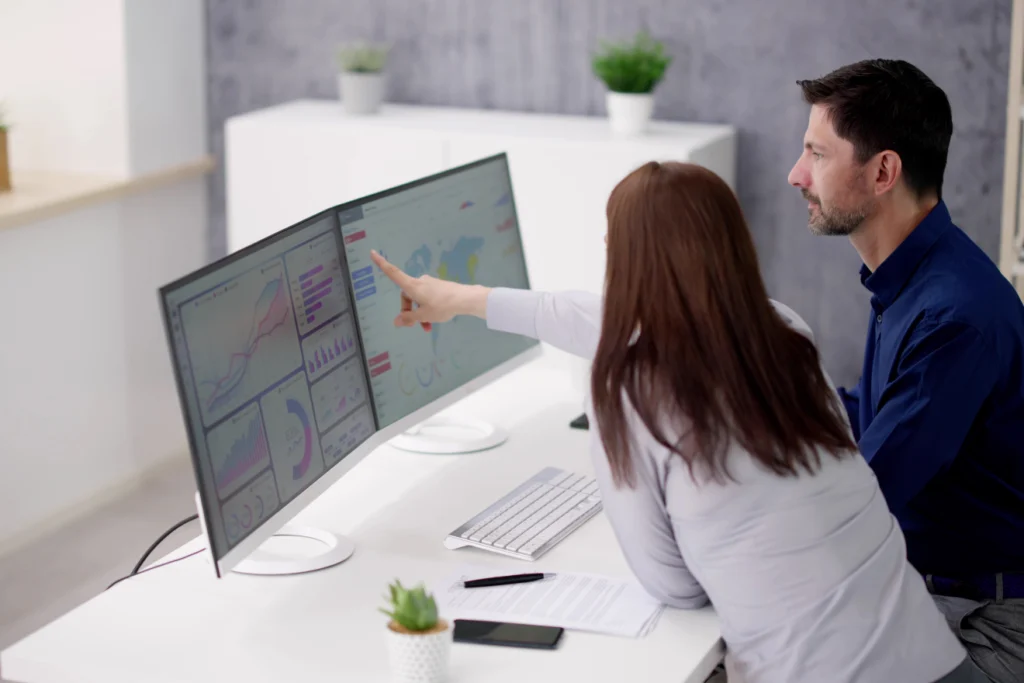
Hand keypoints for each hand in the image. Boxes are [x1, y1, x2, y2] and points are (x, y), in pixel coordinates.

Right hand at [369, 250, 489, 330]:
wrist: (465, 299)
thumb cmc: (441, 306)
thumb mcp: (424, 315)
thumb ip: (409, 318)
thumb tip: (396, 321)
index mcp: (412, 286)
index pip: (393, 273)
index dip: (382, 264)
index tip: (372, 252)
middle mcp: (419, 282)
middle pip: (407, 295)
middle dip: (409, 310)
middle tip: (415, 325)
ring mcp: (430, 284)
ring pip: (418, 299)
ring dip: (420, 313)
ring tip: (427, 327)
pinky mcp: (439, 287)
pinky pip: (428, 298)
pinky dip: (428, 309)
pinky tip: (435, 319)